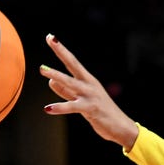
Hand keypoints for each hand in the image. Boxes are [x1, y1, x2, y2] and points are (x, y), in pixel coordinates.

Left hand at [40, 35, 138, 149]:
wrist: (121, 127)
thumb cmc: (102, 113)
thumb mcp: (82, 100)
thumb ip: (66, 91)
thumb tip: (49, 81)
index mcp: (88, 80)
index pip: (72, 62)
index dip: (61, 50)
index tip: (50, 37)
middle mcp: (89, 84)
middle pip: (72, 64)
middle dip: (61, 52)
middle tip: (50, 38)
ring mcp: (91, 95)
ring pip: (71, 83)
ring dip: (57, 75)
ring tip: (42, 70)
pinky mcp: (91, 109)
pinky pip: (72, 106)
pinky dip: (60, 107)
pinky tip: (48, 108)